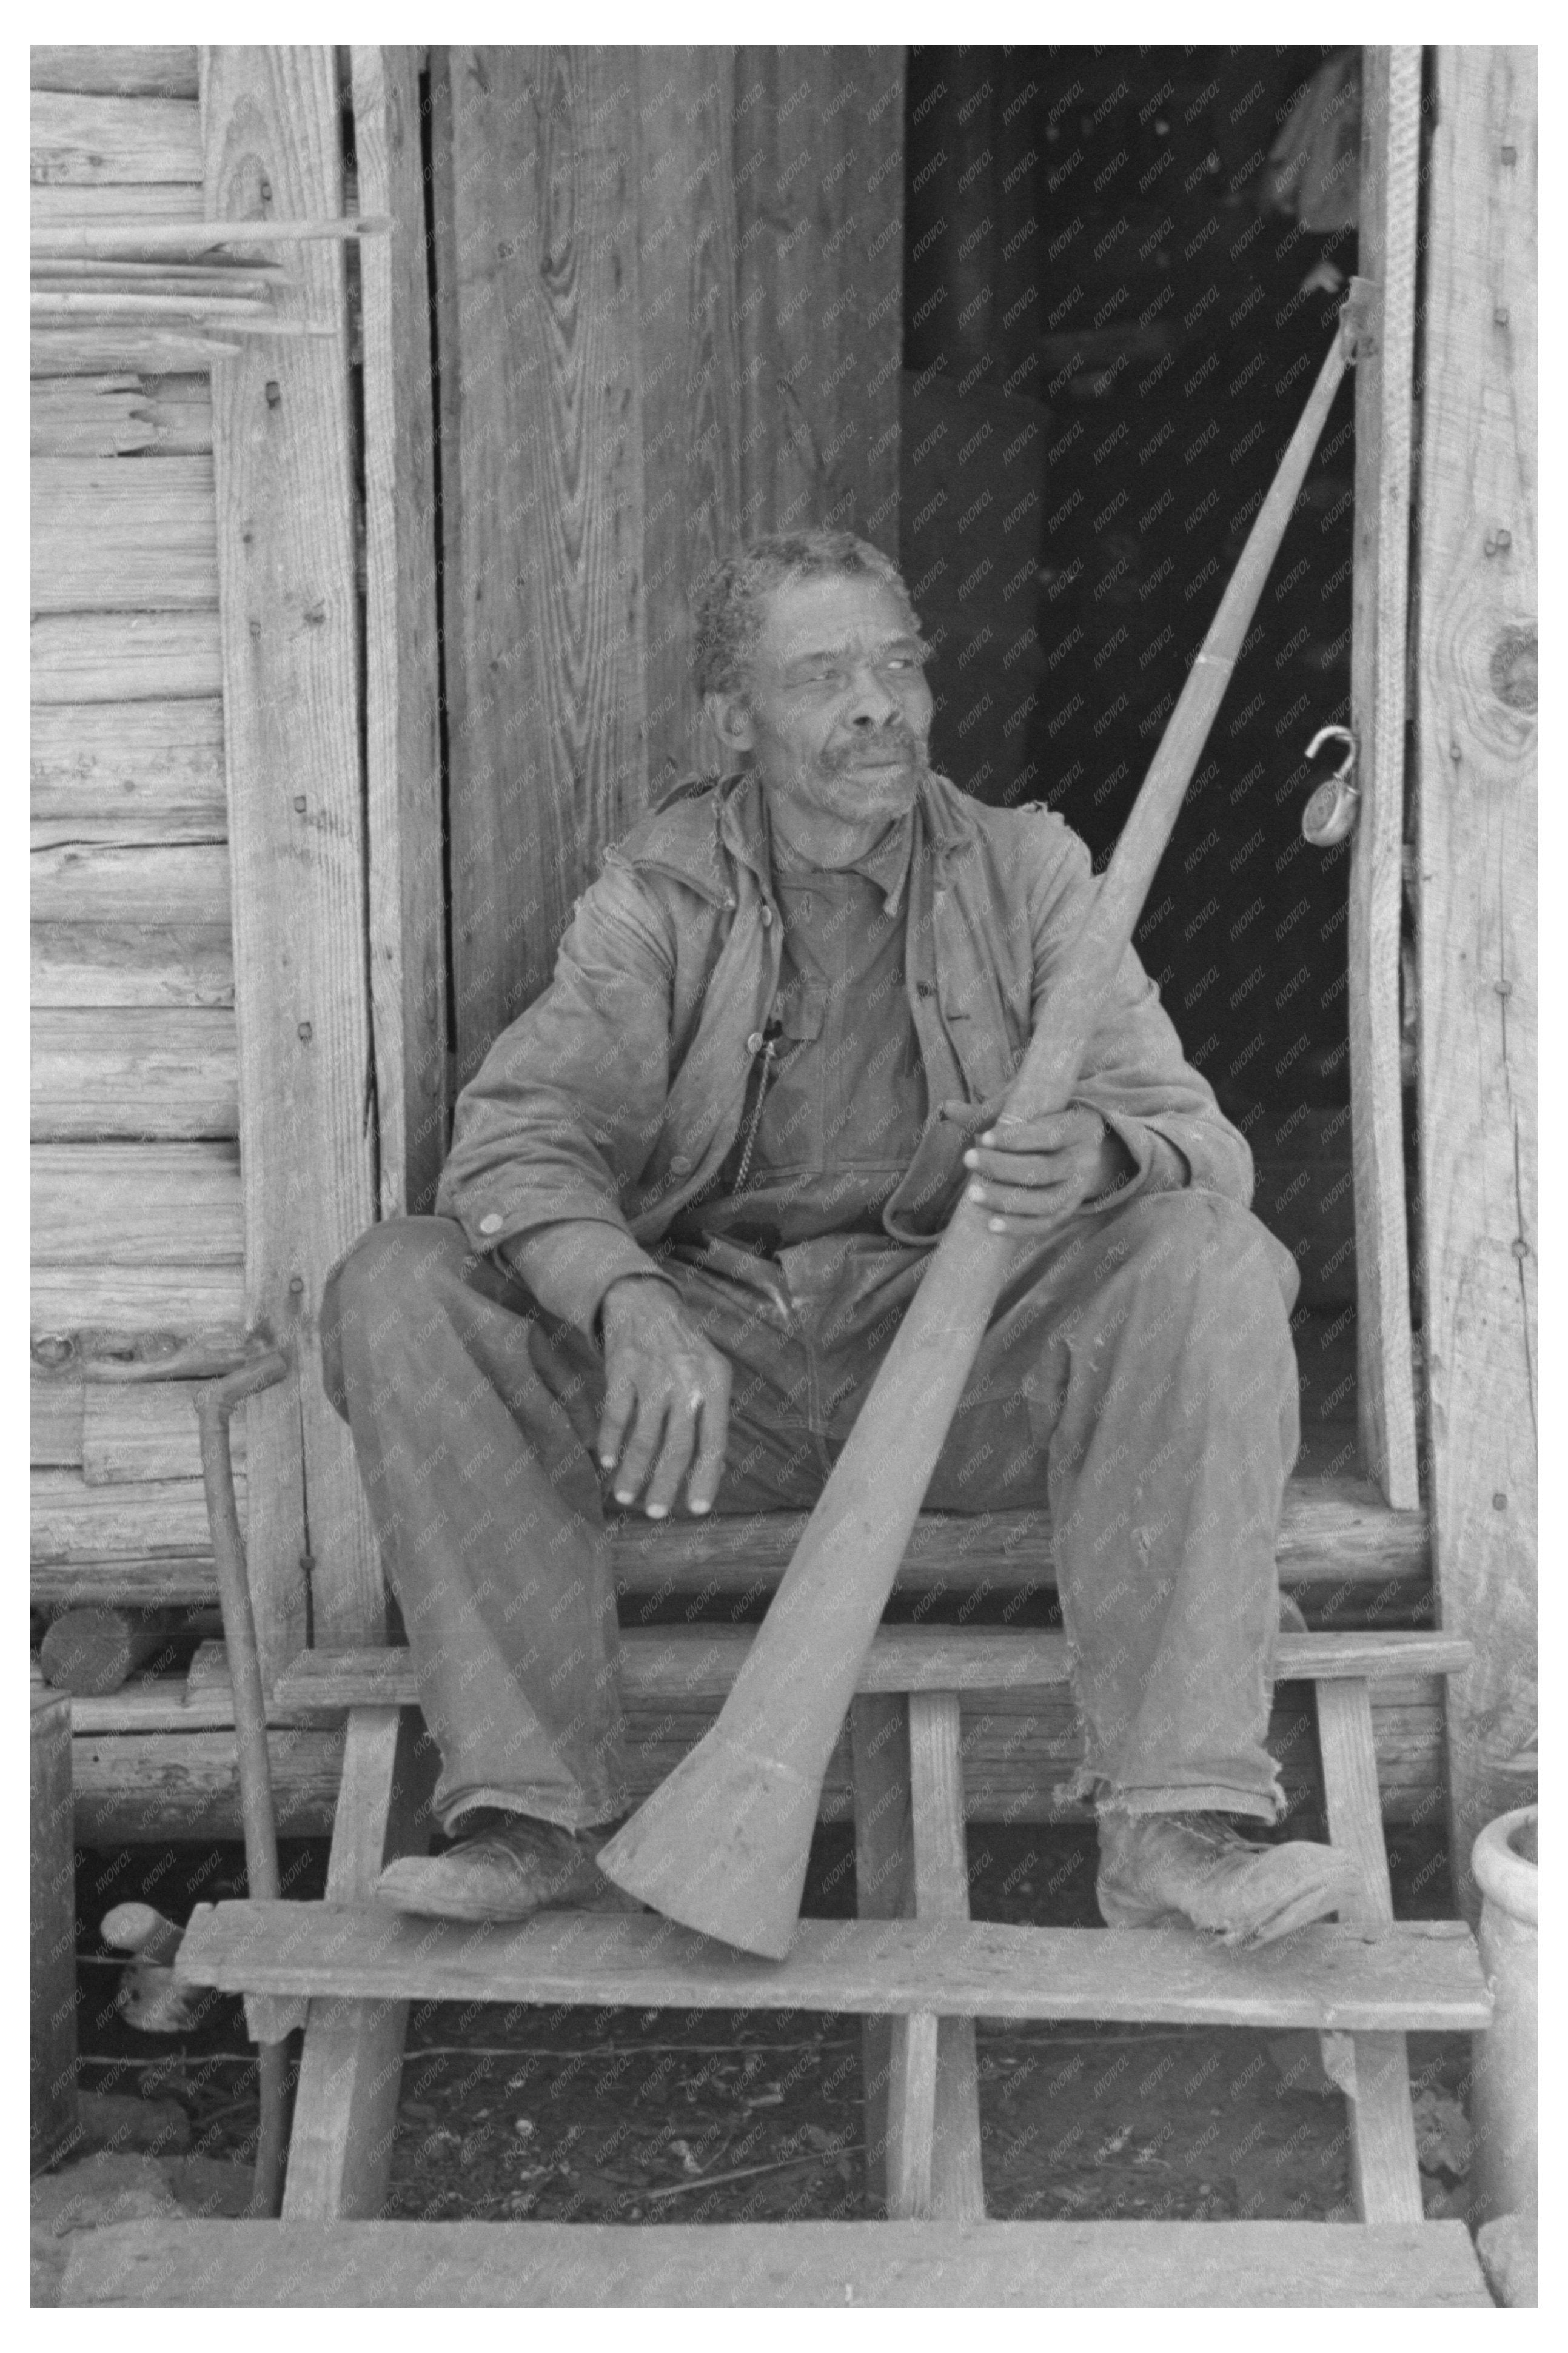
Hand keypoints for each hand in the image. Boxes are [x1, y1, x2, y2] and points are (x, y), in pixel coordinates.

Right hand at [597, 1278, 730, 1518]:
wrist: (644, 1301)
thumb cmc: (681, 1348)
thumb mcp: (709, 1373)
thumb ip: (709, 1415)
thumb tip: (708, 1470)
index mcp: (716, 1384)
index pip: (714, 1442)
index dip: (705, 1479)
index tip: (697, 1509)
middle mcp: (688, 1380)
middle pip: (678, 1446)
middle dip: (666, 1485)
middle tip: (655, 1513)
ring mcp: (654, 1374)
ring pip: (644, 1437)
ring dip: (633, 1472)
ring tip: (625, 1496)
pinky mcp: (622, 1368)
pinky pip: (616, 1416)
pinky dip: (610, 1442)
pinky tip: (606, 1460)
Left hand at [961, 1106, 1131, 1236]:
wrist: (1077, 1148)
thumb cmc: (1045, 1123)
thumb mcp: (1029, 1110)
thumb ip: (991, 1112)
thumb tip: (947, 1109)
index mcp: (1080, 1127)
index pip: (1050, 1134)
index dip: (1018, 1138)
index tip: (985, 1137)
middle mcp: (1084, 1160)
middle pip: (1045, 1170)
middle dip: (1003, 1167)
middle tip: (968, 1158)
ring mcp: (1078, 1189)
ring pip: (1045, 1202)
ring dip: (1007, 1200)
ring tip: (972, 1193)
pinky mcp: (1068, 1211)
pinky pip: (1045, 1224)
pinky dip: (1019, 1227)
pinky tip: (991, 1224)